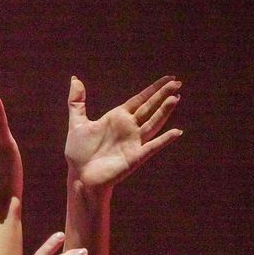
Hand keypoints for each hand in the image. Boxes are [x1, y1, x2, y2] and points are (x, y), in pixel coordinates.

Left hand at [66, 75, 182, 192]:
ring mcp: (134, 142)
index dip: (154, 89)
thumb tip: (75, 79)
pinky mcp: (135, 156)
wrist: (80, 176)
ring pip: (153, 123)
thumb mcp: (77, 123)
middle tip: (178, 82)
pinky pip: (153, 146)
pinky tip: (177, 131)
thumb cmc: (79, 152)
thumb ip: (77, 102)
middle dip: (163, 95)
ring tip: (175, 98)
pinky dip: (165, 139)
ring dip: (165, 111)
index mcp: (118, 118)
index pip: (140, 99)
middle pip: (150, 107)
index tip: (169, 78)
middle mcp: (129, 128)